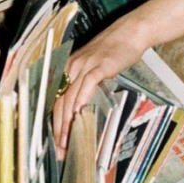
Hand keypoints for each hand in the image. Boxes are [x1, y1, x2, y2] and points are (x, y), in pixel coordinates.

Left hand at [52, 13, 149, 159]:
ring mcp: (86, 65)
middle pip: (60, 100)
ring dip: (68, 120)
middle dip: (59, 127)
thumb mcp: (92, 67)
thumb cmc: (112, 51)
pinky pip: (88, 83)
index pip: (56, 99)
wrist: (129, 33)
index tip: (56, 142)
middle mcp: (73, 66)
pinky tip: (80, 112)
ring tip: (68, 139)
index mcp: (68, 67)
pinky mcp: (100, 65)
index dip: (54, 122)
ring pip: (71, 95)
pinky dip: (82, 98)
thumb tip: (78, 111)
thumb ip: (83, 84)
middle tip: (61, 148)